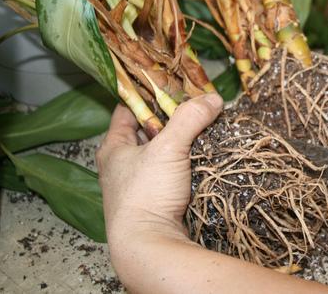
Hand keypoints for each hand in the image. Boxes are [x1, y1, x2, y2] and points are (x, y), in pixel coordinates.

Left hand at [96, 94, 222, 274]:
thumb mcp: (168, 148)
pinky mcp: (155, 200)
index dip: (147, 94)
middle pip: (148, 130)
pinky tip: (203, 156)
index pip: (127, 109)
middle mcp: (122, 165)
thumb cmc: (146, 193)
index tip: (170, 83)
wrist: (149, 245)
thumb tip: (213, 98)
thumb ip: (189, 119)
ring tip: (204, 127)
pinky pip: (172, 173)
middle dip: (171, 118)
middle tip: (195, 105)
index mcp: (113, 148)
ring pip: (162, 153)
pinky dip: (186, 163)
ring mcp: (138, 184)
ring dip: (181, 142)